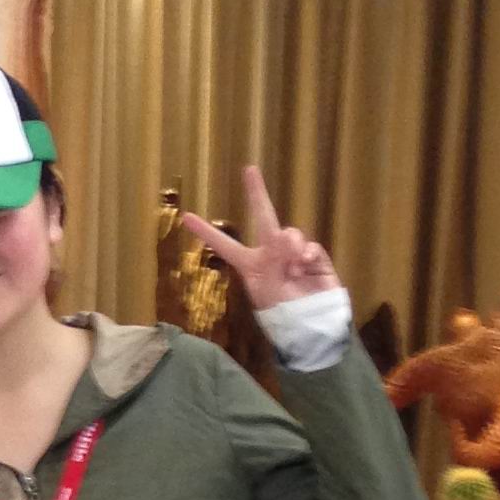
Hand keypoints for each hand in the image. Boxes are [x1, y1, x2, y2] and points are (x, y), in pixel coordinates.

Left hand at [179, 166, 338, 313]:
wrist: (313, 329)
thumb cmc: (283, 315)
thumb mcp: (268, 289)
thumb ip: (273, 259)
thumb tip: (286, 236)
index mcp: (250, 265)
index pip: (224, 245)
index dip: (206, 232)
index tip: (185, 217)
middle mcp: (270, 254)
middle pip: (263, 218)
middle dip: (256, 193)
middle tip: (249, 170)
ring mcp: (294, 254)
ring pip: (288, 233)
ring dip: (288, 245)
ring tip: (291, 268)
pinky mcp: (314, 258)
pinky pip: (309, 246)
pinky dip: (305, 254)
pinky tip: (303, 268)